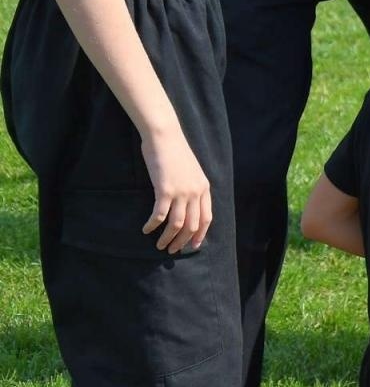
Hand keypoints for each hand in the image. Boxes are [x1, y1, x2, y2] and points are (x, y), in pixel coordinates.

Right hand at [140, 128, 211, 252]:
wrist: (165, 136)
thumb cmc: (174, 152)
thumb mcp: (191, 170)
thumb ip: (192, 187)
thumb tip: (186, 204)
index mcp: (204, 188)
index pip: (207, 218)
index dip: (200, 234)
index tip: (193, 245)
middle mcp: (196, 192)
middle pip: (193, 225)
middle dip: (182, 241)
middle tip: (172, 250)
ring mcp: (181, 192)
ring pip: (177, 224)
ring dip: (168, 238)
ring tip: (160, 245)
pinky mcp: (165, 190)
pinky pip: (159, 215)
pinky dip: (153, 225)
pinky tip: (146, 229)